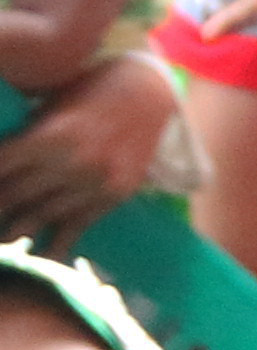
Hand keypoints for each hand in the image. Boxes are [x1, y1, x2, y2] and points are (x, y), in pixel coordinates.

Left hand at [0, 57, 170, 241]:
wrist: (149, 93)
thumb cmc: (87, 93)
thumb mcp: (49, 108)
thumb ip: (23, 139)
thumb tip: (1, 169)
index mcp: (50, 135)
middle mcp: (73, 162)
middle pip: (12, 196)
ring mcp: (96, 181)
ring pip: (39, 217)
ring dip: (11, 232)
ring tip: (1, 239)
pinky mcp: (115, 194)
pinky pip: (76, 227)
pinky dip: (53, 247)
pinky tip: (37, 257)